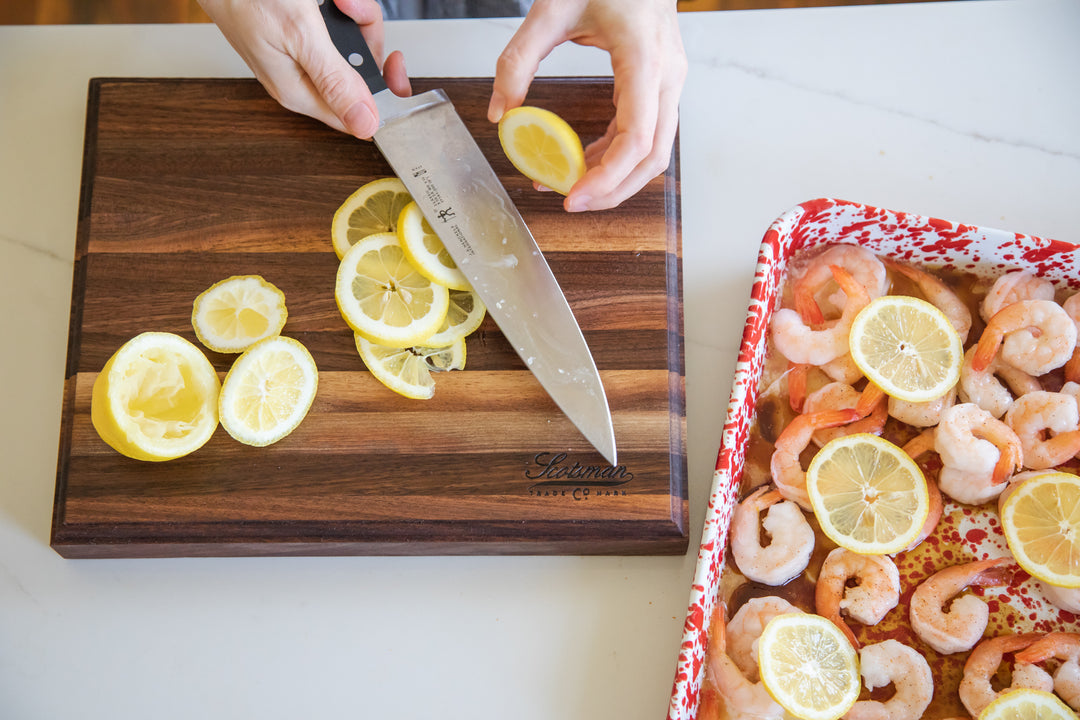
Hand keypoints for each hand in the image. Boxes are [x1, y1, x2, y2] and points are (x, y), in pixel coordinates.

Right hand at [199, 0, 410, 138]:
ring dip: (354, 13)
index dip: (384, 93)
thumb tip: (365, 124)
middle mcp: (303, 76)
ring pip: (353, 41)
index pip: (357, 114)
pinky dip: (342, 5)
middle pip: (361, 71)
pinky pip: (338, 24)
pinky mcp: (301, 31)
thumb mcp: (300, 37)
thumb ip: (335, 81)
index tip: (394, 63)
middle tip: (351, 9)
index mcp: (300, 91)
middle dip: (366, 34)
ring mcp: (302, 53)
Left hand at [488, 0, 686, 211]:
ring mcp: (669, 80)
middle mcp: (666, 75)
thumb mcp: (550, 9)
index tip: (573, 197)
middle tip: (571, 204)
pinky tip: (584, 159)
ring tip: (572, 186)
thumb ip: (518, 60)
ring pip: (655, 152)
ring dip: (617, 178)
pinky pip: (646, 133)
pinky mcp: (661, 83)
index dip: (606, 177)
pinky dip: (617, 154)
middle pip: (652, 157)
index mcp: (644, 59)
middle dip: (614, 190)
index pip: (636, 138)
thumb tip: (498, 113)